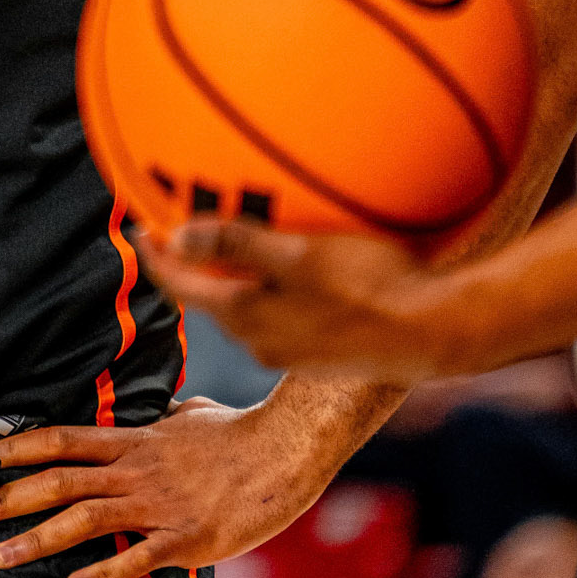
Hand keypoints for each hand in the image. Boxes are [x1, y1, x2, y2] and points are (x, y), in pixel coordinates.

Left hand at [0, 393, 348, 577]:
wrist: (284, 451)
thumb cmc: (236, 433)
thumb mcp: (186, 416)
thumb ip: (160, 420)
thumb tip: (158, 414)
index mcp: (131, 441)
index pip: (60, 439)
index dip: (14, 448)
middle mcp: (134, 470)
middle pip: (56, 480)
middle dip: (4, 498)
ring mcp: (157, 504)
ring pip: (84, 518)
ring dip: (37, 538)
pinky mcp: (185, 538)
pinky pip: (137, 555)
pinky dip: (103, 568)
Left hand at [135, 219, 458, 381]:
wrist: (439, 334)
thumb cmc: (372, 288)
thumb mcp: (298, 256)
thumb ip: (236, 246)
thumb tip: (176, 237)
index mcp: (247, 319)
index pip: (181, 287)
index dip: (156, 256)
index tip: (138, 229)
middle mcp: (261, 341)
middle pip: (209, 298)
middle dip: (188, 264)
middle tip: (173, 228)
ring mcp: (293, 349)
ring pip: (243, 305)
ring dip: (228, 274)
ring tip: (223, 241)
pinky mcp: (321, 348)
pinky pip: (277, 310)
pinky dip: (264, 284)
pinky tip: (282, 266)